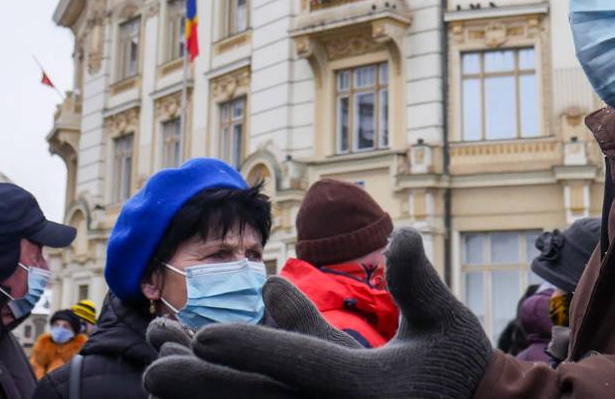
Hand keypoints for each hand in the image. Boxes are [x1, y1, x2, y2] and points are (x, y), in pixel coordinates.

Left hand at [144, 228, 493, 398]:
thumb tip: (402, 232)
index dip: (247, 348)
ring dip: (206, 393)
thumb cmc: (461, 368)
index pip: (296, 363)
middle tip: (153, 367)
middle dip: (202, 385)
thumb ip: (417, 280)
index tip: (202, 333)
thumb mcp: (445, 322)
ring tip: (158, 371)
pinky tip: (200, 385)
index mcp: (363, 387)